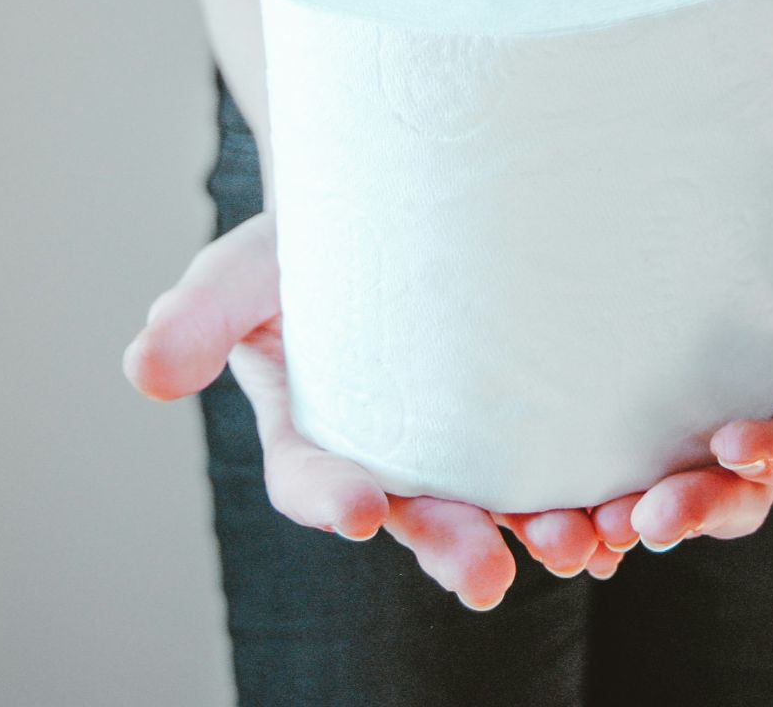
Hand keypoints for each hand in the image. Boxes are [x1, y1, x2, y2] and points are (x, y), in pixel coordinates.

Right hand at [122, 213, 610, 608]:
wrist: (397, 196)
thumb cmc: (307, 238)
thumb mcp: (243, 265)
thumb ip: (197, 316)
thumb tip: (143, 374)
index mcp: (315, 432)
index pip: (315, 480)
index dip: (334, 499)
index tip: (364, 508)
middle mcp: (392, 454)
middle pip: (419, 511)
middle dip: (449, 545)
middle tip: (485, 576)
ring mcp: (466, 442)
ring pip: (501, 504)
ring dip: (538, 533)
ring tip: (579, 549)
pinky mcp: (531, 417)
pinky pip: (563, 467)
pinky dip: (593, 497)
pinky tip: (628, 520)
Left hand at [585, 152, 772, 551]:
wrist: (728, 164)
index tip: (736, 447)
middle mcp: (751, 422)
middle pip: (729, 492)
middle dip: (690, 510)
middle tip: (643, 520)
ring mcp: (682, 416)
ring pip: (658, 489)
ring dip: (619, 520)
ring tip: (579, 532)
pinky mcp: (621, 401)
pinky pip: (599, 456)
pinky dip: (570, 490)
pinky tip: (528, 512)